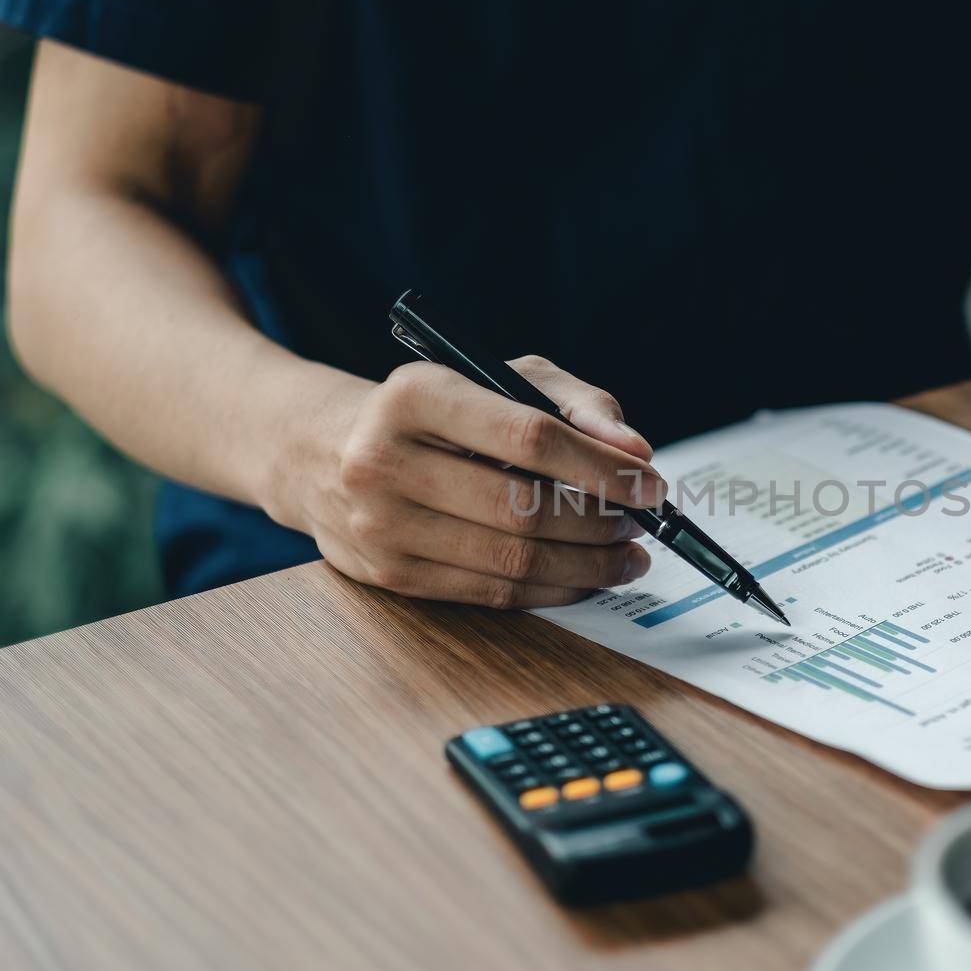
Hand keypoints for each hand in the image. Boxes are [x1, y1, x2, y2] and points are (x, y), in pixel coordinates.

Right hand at [274, 356, 665, 607]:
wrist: (320, 452)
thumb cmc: (429, 413)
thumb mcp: (496, 377)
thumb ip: (575, 402)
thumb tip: (634, 450)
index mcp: (416, 395)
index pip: (528, 436)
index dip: (600, 466)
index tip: (650, 484)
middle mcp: (386, 459)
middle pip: (523, 508)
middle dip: (600, 522)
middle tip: (640, 523)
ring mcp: (381, 524)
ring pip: (511, 561)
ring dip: (587, 564)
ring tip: (626, 554)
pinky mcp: (388, 574)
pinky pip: (491, 593)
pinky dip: (552, 590)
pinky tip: (584, 576)